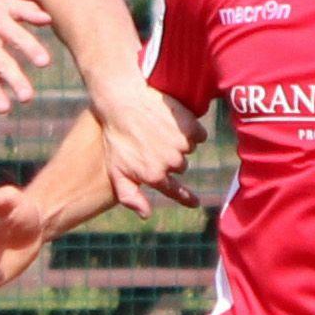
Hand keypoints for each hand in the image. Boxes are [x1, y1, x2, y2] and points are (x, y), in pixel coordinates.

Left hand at [94, 85, 200, 217]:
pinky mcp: (190, 126)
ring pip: (189, 149)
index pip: (176, 192)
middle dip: (170, 157)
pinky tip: (173, 121)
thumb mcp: (115, 169)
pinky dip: (190, 128)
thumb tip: (146, 215)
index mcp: (154, 175)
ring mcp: (181, 144)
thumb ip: (129, 195)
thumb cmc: (115, 135)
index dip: (186, 198)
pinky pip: (199, 133)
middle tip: (152, 141)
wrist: (121, 100)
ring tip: (159, 129)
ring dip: (178, 141)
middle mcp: (171, 163)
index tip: (195, 202)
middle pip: (181, 166)